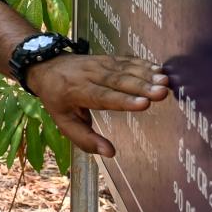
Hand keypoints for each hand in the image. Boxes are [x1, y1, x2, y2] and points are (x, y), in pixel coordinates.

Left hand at [27, 53, 169, 157]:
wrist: (46, 66)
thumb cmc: (57, 99)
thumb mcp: (63, 122)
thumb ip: (85, 139)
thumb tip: (110, 153)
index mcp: (76, 92)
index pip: (102, 97)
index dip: (124, 101)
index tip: (144, 104)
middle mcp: (89, 75)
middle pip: (118, 81)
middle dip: (141, 86)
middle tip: (162, 92)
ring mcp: (99, 64)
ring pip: (124, 69)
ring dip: (147, 74)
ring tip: (165, 82)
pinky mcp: (107, 58)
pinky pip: (126, 60)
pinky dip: (144, 64)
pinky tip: (160, 70)